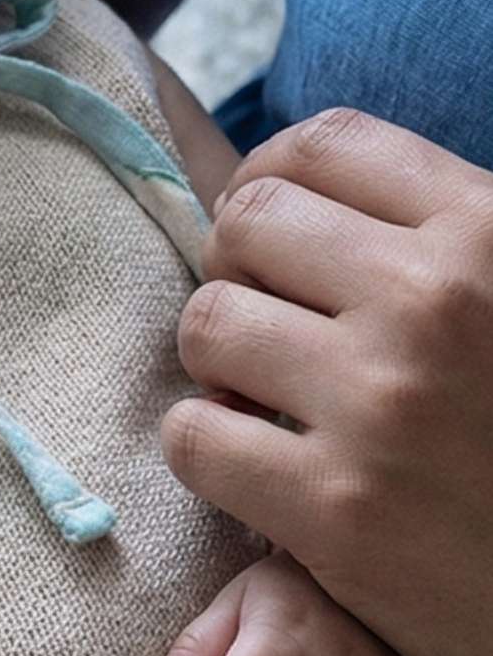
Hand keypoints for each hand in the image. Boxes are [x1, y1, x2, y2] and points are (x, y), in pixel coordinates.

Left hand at [162, 107, 492, 655]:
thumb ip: (442, 232)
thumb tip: (296, 183)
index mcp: (489, 232)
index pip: (322, 144)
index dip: (272, 175)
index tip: (273, 226)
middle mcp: (433, 300)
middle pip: (246, 219)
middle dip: (238, 264)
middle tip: (267, 316)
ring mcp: (380, 404)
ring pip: (207, 321)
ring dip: (218, 357)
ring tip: (265, 389)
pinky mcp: (336, 511)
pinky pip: (193, 434)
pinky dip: (208, 445)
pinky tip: (256, 465)